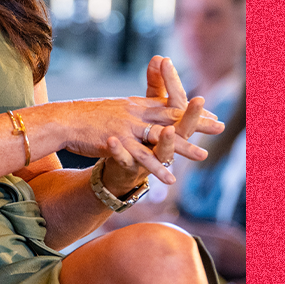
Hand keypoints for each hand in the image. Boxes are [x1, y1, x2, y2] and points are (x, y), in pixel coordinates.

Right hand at [49, 56, 222, 185]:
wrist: (64, 121)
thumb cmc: (86, 116)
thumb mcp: (113, 108)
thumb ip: (132, 109)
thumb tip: (144, 109)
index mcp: (136, 104)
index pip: (169, 105)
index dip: (190, 110)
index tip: (211, 113)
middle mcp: (136, 113)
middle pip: (172, 117)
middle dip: (197, 122)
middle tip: (220, 126)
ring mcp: (128, 128)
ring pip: (161, 138)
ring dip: (182, 147)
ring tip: (203, 156)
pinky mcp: (117, 144)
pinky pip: (141, 159)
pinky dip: (156, 170)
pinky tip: (170, 179)